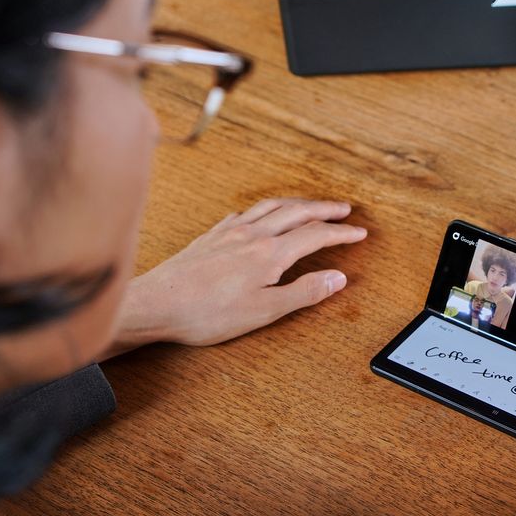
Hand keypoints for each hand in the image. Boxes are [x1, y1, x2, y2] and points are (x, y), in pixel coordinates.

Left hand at [105, 198, 366, 355]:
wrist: (156, 304)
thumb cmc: (206, 312)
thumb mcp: (265, 310)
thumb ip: (304, 292)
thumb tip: (337, 278)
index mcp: (270, 253)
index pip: (315, 235)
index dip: (341, 233)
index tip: (358, 232)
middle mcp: (251, 234)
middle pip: (297, 212)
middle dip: (324, 209)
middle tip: (343, 209)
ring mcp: (229, 232)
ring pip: (270, 207)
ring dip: (296, 203)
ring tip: (309, 205)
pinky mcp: (211, 236)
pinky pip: (244, 213)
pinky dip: (262, 209)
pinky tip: (258, 215)